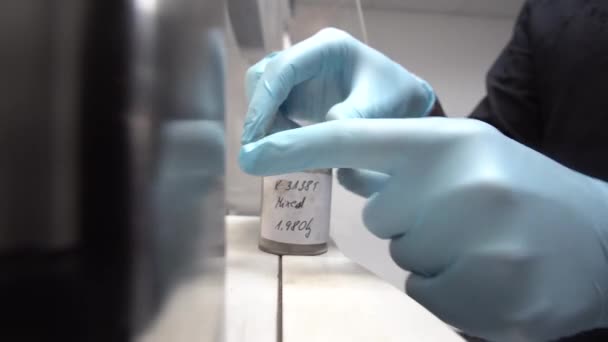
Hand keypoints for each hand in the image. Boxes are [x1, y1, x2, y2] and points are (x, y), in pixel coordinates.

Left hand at [239, 117, 607, 341]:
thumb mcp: (473, 156)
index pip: (359, 140)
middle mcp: (463, 185)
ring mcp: (479, 243)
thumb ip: (410, 162)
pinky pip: (426, 295)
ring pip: (405, 257)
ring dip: (435, 256)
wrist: (604, 241)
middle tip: (467, 217)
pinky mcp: (490, 296)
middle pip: (380, 216)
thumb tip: (347, 167)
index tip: (256, 152)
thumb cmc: (526, 193)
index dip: (302, 145)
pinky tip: (494, 276)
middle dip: (413, 220)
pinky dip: (451, 291)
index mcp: (453, 143)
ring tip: (485, 245)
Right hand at [241, 27, 433, 143]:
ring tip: (285, 147)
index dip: (264, 101)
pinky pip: (273, 107)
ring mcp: (301, 72)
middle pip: (264, 76)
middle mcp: (308, 54)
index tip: (255, 135)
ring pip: (263, 91)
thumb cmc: (395, 98)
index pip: (283, 68)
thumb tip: (314, 142)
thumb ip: (349, 121)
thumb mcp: (379, 110)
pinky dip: (274, 128)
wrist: (404, 101)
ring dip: (265, 122)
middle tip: (266, 148)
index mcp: (328, 47)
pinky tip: (291, 145)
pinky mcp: (298, 91)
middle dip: (260, 113)